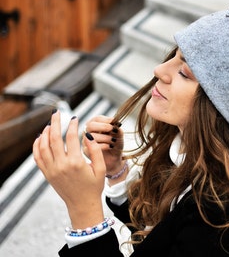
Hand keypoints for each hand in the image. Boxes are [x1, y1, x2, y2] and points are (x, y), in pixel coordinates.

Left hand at [33, 110, 105, 228]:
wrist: (82, 205)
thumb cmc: (94, 187)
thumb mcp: (100, 168)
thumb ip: (96, 150)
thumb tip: (88, 135)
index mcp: (76, 163)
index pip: (71, 137)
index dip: (73, 125)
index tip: (75, 118)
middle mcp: (61, 165)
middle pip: (54, 138)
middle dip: (55, 123)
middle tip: (57, 113)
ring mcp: (52, 170)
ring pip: (43, 146)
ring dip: (45, 132)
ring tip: (49, 124)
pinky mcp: (47, 174)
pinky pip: (37, 157)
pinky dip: (37, 145)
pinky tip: (40, 137)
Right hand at [82, 115, 123, 175]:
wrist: (115, 158)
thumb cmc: (115, 145)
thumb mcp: (119, 135)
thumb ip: (117, 128)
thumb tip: (115, 123)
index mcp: (96, 125)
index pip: (96, 119)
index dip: (105, 119)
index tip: (114, 122)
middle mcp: (89, 132)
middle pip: (90, 125)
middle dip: (103, 126)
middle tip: (112, 129)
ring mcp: (86, 142)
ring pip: (90, 136)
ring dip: (104, 137)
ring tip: (113, 140)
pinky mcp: (86, 151)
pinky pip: (91, 147)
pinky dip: (102, 146)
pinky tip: (109, 146)